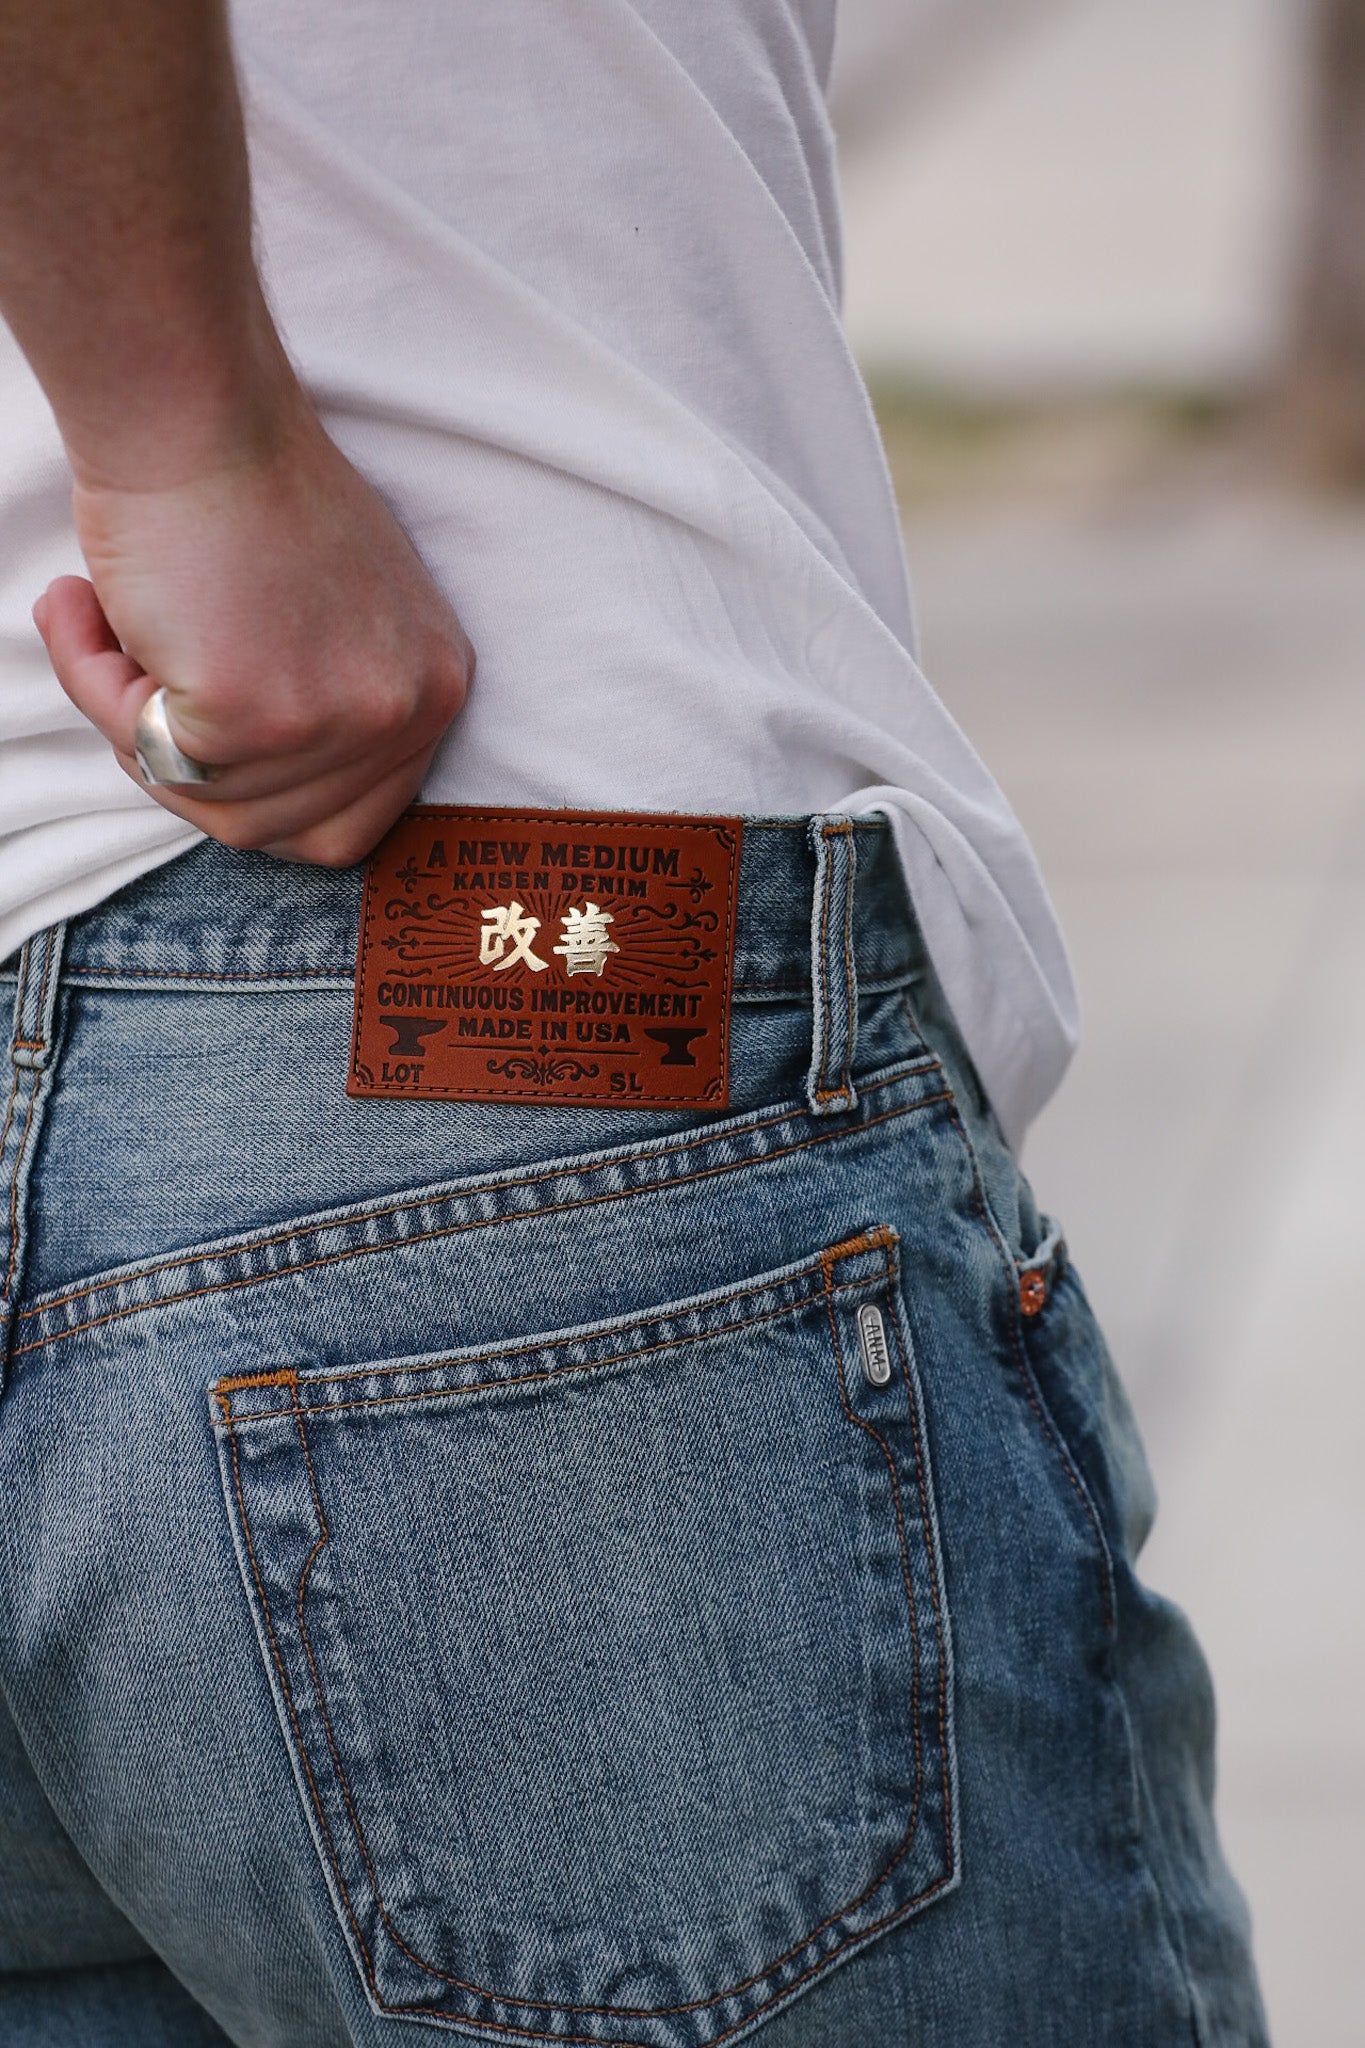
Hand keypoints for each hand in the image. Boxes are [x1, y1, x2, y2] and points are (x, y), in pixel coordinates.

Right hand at [32, 389, 473, 865]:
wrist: (196, 409)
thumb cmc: (247, 488)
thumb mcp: (334, 614)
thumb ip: (318, 702)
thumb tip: (247, 780)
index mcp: (435, 688)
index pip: (356, 819)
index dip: (264, 798)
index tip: (204, 746)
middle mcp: (408, 712)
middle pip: (283, 830)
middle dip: (191, 774)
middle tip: (134, 685)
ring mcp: (339, 720)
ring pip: (212, 804)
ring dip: (133, 723)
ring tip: (105, 622)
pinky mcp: (259, 715)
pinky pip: (152, 756)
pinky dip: (97, 688)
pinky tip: (86, 605)